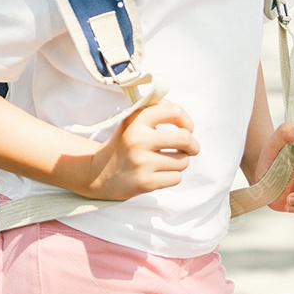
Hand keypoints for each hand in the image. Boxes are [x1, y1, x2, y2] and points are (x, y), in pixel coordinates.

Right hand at [84, 100, 199, 200]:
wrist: (100, 173)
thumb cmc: (124, 143)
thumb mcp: (132, 120)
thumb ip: (155, 110)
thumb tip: (180, 113)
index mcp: (137, 121)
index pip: (173, 111)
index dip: (186, 119)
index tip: (187, 127)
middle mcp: (139, 140)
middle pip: (184, 138)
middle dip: (193, 144)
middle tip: (192, 147)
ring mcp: (142, 163)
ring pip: (183, 161)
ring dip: (182, 161)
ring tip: (170, 160)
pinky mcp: (145, 183)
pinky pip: (176, 178)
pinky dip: (174, 175)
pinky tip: (162, 172)